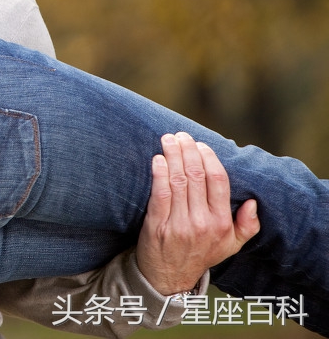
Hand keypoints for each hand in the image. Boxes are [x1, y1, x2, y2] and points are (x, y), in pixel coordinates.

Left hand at [136, 132, 260, 294]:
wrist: (169, 277)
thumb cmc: (200, 254)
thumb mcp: (231, 245)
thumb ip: (247, 225)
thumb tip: (254, 202)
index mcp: (222, 223)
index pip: (218, 181)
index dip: (209, 158)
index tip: (200, 144)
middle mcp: (203, 223)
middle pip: (196, 176)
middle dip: (188, 151)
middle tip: (181, 135)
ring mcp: (180, 224)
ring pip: (178, 181)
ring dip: (172, 155)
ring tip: (168, 139)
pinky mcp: (158, 225)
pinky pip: (160, 194)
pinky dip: (159, 173)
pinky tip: (157, 159)